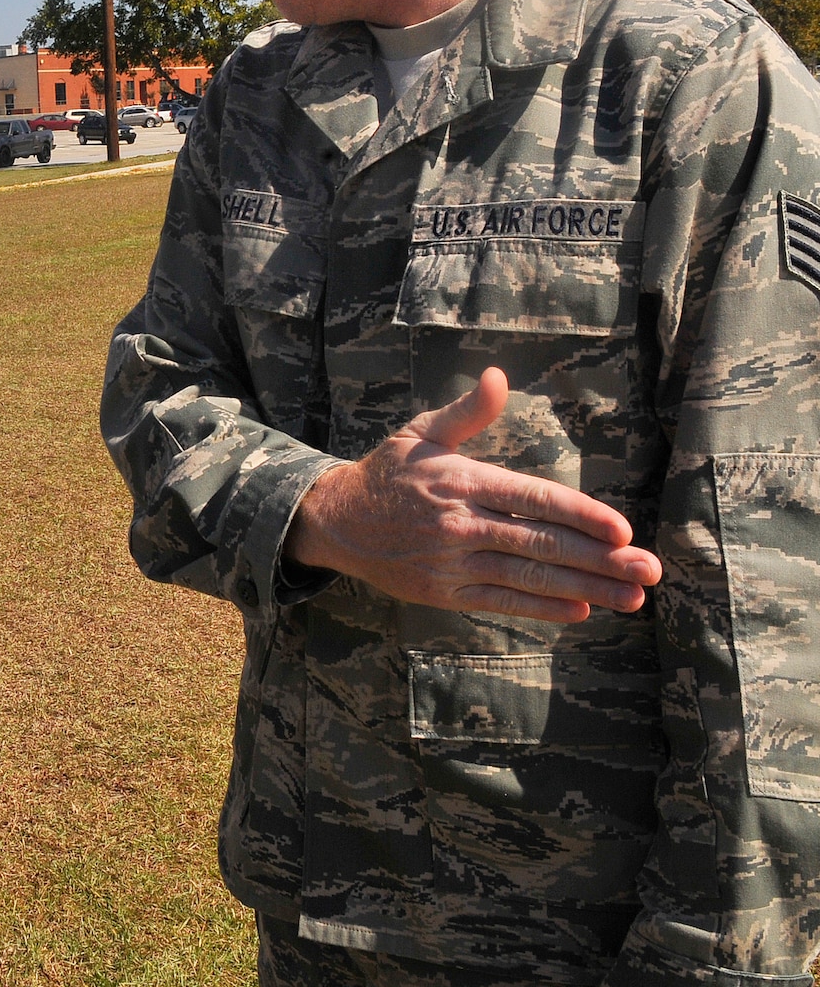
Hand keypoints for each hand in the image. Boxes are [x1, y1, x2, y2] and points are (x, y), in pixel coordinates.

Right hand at [286, 368, 661, 622]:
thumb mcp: (421, 432)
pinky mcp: (444, 592)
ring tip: (632, 596)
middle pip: (541, 543)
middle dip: (600, 559)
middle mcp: (460, 525)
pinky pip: (501, 601)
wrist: (336, 522)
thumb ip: (466, 411)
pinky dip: (543, 608)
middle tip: (649, 569)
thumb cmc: (388, 472)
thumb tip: (497, 376)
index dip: (580, 515)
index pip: (532, 499)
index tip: (623, 530)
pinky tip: (581, 610)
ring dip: (585, 589)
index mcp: (462, 481)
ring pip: (529, 577)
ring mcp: (452, 563)